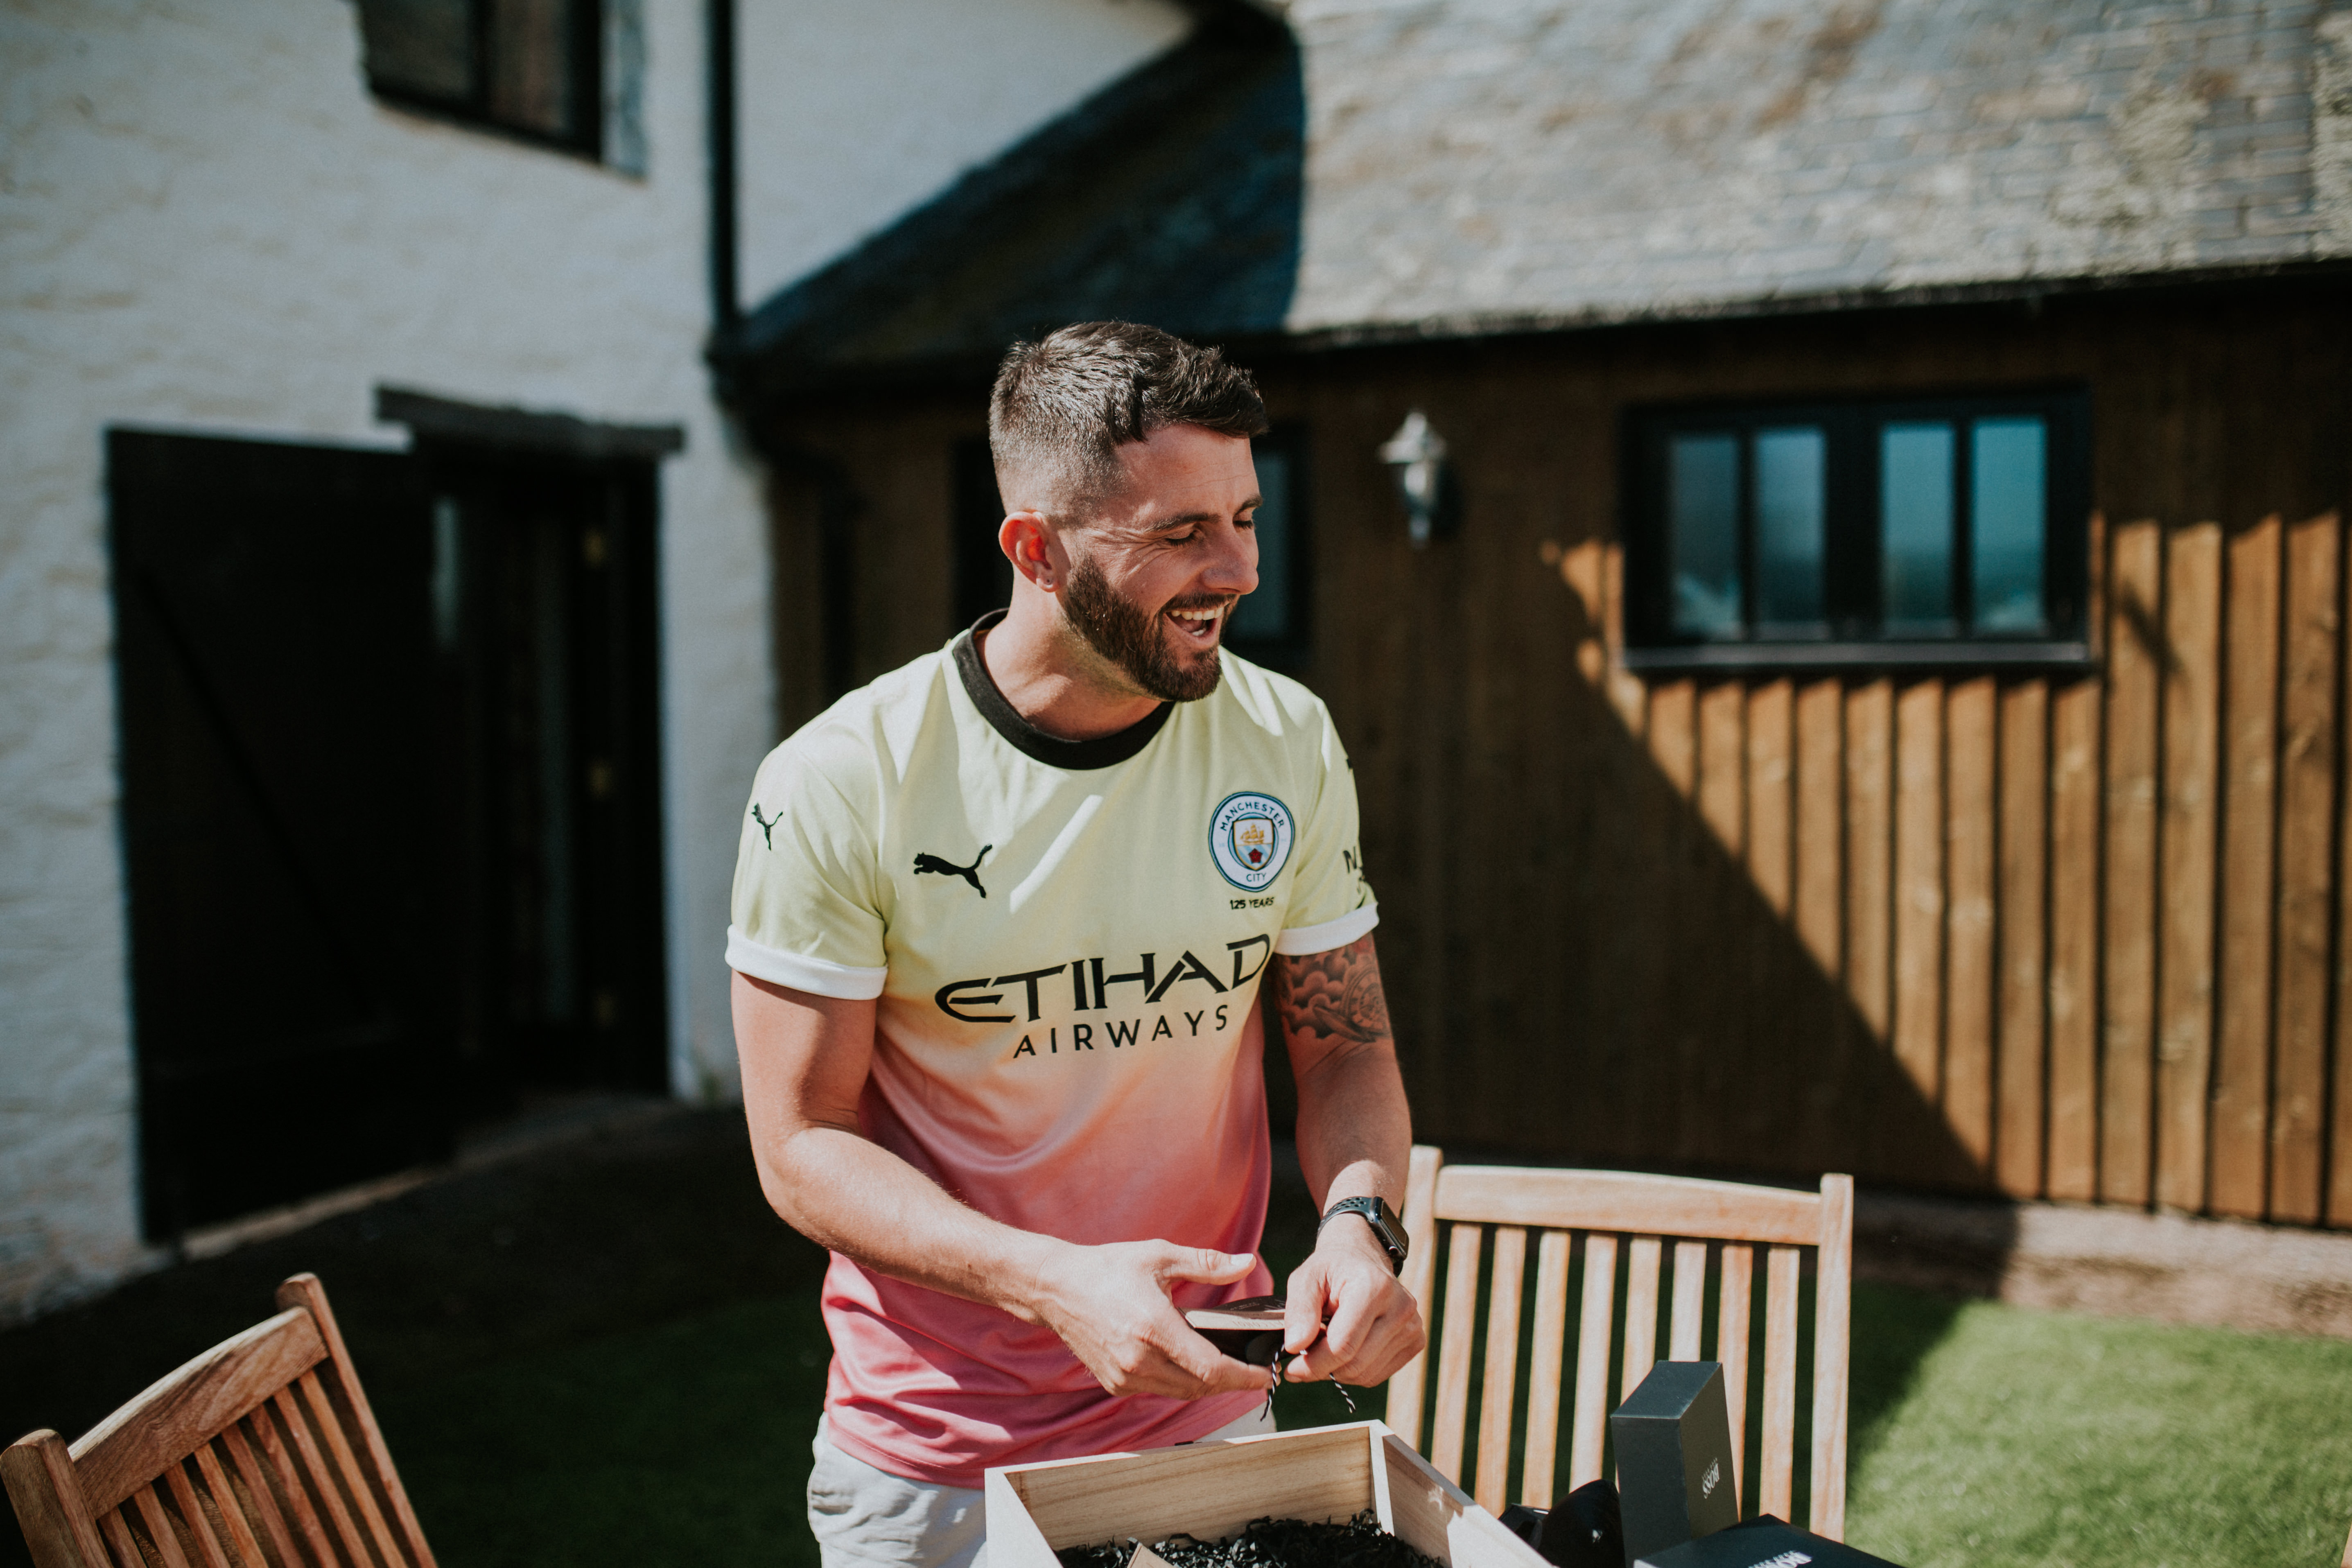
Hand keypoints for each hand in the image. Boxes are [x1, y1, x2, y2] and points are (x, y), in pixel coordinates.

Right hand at [1026, 1240, 1270, 1398]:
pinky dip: (1179, 1382)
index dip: (1243, 1376)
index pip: (1210, 1369)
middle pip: (1200, 1387)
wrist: (1056, 1288)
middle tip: (1254, 1374)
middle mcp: (1138, 1359)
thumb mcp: (1160, 1257)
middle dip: (1231, 1382)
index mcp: (1153, 1328)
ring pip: (1180, 1392)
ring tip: (1229, 1370)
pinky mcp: (1114, 1384)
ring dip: (1207, 1385)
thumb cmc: (1108, 1268)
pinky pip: (1159, 1389)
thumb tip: (1247, 1263)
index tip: (1265, 1375)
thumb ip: (1207, 1264)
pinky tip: (1190, 1365)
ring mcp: (1124, 1376)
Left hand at [1282, 1212, 1424, 1386]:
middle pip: (1355, 1364)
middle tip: (1302, 1362)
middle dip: (1322, 1369)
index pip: (1342, 1345)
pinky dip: (1355, 1371)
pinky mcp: (1415, 1340)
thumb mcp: (1306, 1278)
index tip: (1290, 1369)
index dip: (1313, 1365)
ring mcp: (1412, 1326)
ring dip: (1338, 1371)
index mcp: (1374, 1287)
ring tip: (1324, 1349)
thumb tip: (1294, 1346)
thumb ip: (1299, 1310)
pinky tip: (1345, 1351)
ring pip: (1366, 1375)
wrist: (1363, 1259)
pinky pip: (1378, 1375)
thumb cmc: (1332, 1269)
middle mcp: (1401, 1307)